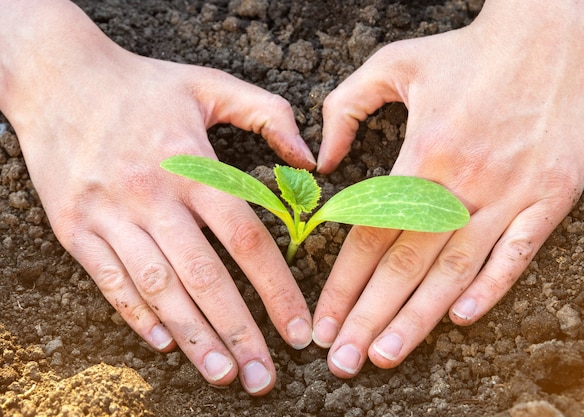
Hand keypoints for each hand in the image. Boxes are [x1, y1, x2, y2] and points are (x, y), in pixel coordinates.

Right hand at [0, 1, 314, 394]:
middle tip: (263, 377)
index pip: (246, 240)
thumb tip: (310, 159)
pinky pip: (110, 281)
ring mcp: (109, 214)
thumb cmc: (143, 85)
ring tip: (222, 373)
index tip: (298, 331)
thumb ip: (269, 114)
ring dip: (193, 336)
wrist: (59, 77)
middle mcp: (152, 195)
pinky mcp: (74, 226)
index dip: (277, 290)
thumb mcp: (212, 85)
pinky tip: (166, 343)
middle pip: (205, 277)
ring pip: (158, 288)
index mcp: (192, 164)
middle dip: (239, 332)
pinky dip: (137, 316)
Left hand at [313, 0, 583, 376]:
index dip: (343, 283)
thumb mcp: (392, 63)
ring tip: (386, 355)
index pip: (370, 234)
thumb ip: (344, 108)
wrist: (548, 33)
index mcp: (422, 153)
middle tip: (344, 361)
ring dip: (418, 318)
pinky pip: (518, 253)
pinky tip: (460, 318)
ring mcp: (510, 193)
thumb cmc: (465, 51)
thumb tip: (322, 161)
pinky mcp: (550, 196)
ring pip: (455, 270)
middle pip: (406, 264)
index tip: (325, 320)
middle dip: (370, 317)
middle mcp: (462, 182)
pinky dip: (491, 287)